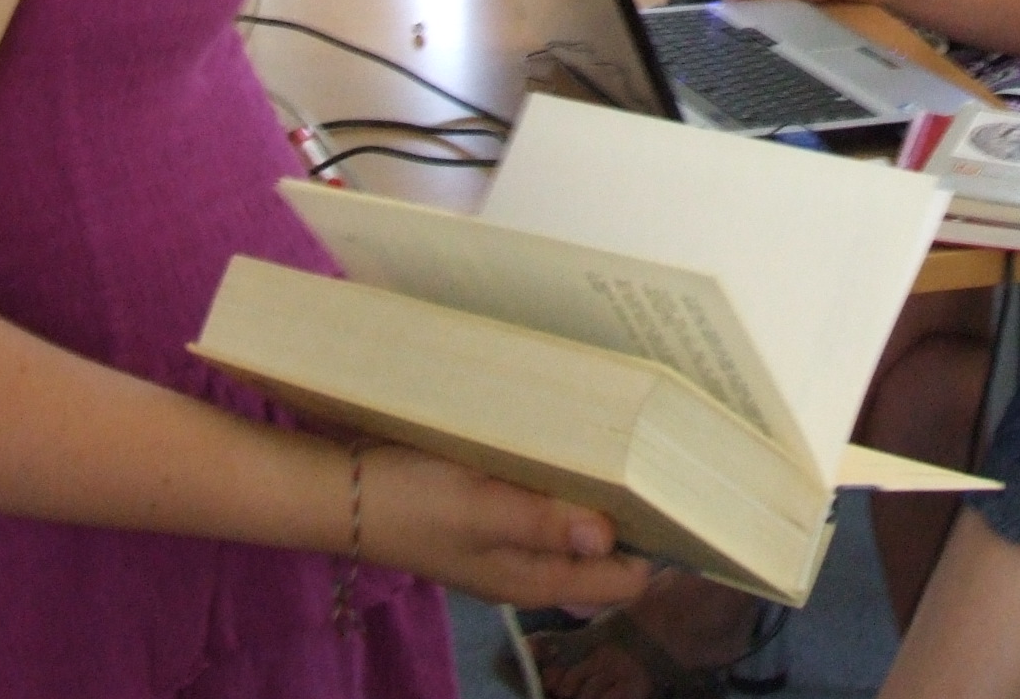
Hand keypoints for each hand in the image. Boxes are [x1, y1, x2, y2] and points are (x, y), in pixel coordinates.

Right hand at [361, 445, 653, 607]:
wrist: (340, 492)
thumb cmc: (411, 499)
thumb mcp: (479, 509)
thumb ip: (544, 524)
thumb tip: (610, 536)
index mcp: (536, 579)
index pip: (623, 580)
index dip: (656, 542)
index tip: (679, 491)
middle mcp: (531, 568)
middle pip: (607, 551)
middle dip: (634, 510)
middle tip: (660, 452)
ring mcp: (510, 541)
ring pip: (578, 524)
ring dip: (601, 490)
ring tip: (629, 439)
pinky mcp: (492, 513)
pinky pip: (548, 502)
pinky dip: (566, 479)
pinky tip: (576, 442)